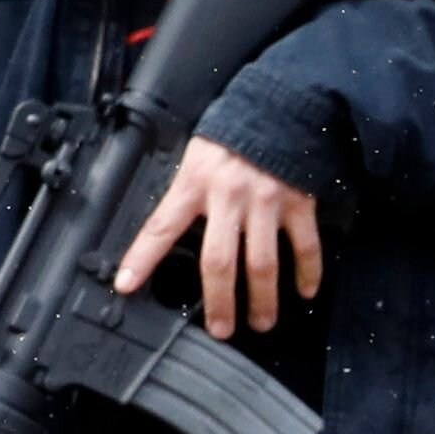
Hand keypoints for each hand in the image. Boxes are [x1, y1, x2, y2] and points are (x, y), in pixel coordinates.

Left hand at [114, 138, 332, 337]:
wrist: (281, 104)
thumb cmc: (235, 131)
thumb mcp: (197, 155)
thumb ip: (189, 189)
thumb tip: (176, 227)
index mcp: (195, 183)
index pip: (161, 227)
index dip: (142, 258)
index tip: (126, 285)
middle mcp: (229, 197)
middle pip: (219, 262)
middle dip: (220, 302)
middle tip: (221, 330)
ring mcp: (267, 202)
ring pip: (262, 263)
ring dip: (263, 300)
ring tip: (262, 322)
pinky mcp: (299, 202)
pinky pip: (305, 245)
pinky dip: (308, 272)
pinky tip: (305, 291)